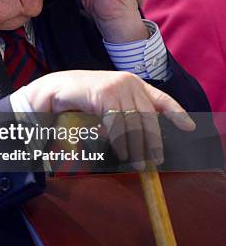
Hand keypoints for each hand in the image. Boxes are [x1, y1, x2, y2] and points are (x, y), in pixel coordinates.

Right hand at [25, 70, 195, 169]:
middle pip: (148, 117)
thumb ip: (126, 114)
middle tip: (154, 161)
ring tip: (137, 163)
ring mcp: (117, 86)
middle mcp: (129, 82)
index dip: (177, 112)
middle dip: (152, 142)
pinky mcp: (105, 94)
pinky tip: (123, 153)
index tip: (190, 127)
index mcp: (133, 83)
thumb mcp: (109, 105)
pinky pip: (118, 124)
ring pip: (134, 123)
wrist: (55, 89)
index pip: (161, 97)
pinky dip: (121, 142)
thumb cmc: (82, 100)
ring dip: (136, 147)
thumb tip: (144, 140)